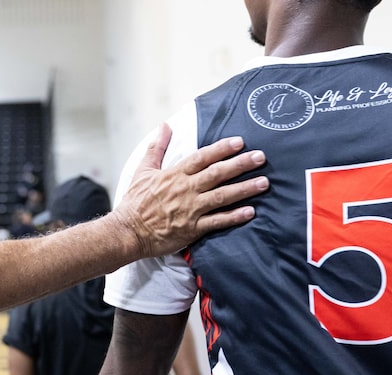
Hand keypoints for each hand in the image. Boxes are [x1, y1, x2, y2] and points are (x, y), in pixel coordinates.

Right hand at [112, 124, 267, 258]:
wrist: (127, 232)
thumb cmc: (135, 202)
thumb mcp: (143, 170)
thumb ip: (157, 147)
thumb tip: (164, 126)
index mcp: (174, 175)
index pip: (202, 157)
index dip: (222, 149)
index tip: (240, 142)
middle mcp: (185, 190)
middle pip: (217, 174)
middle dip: (240, 164)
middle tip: (261, 157)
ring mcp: (190, 210)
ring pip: (222, 196)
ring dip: (244, 189)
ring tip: (264, 182)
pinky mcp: (192, 229)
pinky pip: (217, 222)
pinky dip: (234, 216)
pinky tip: (251, 211)